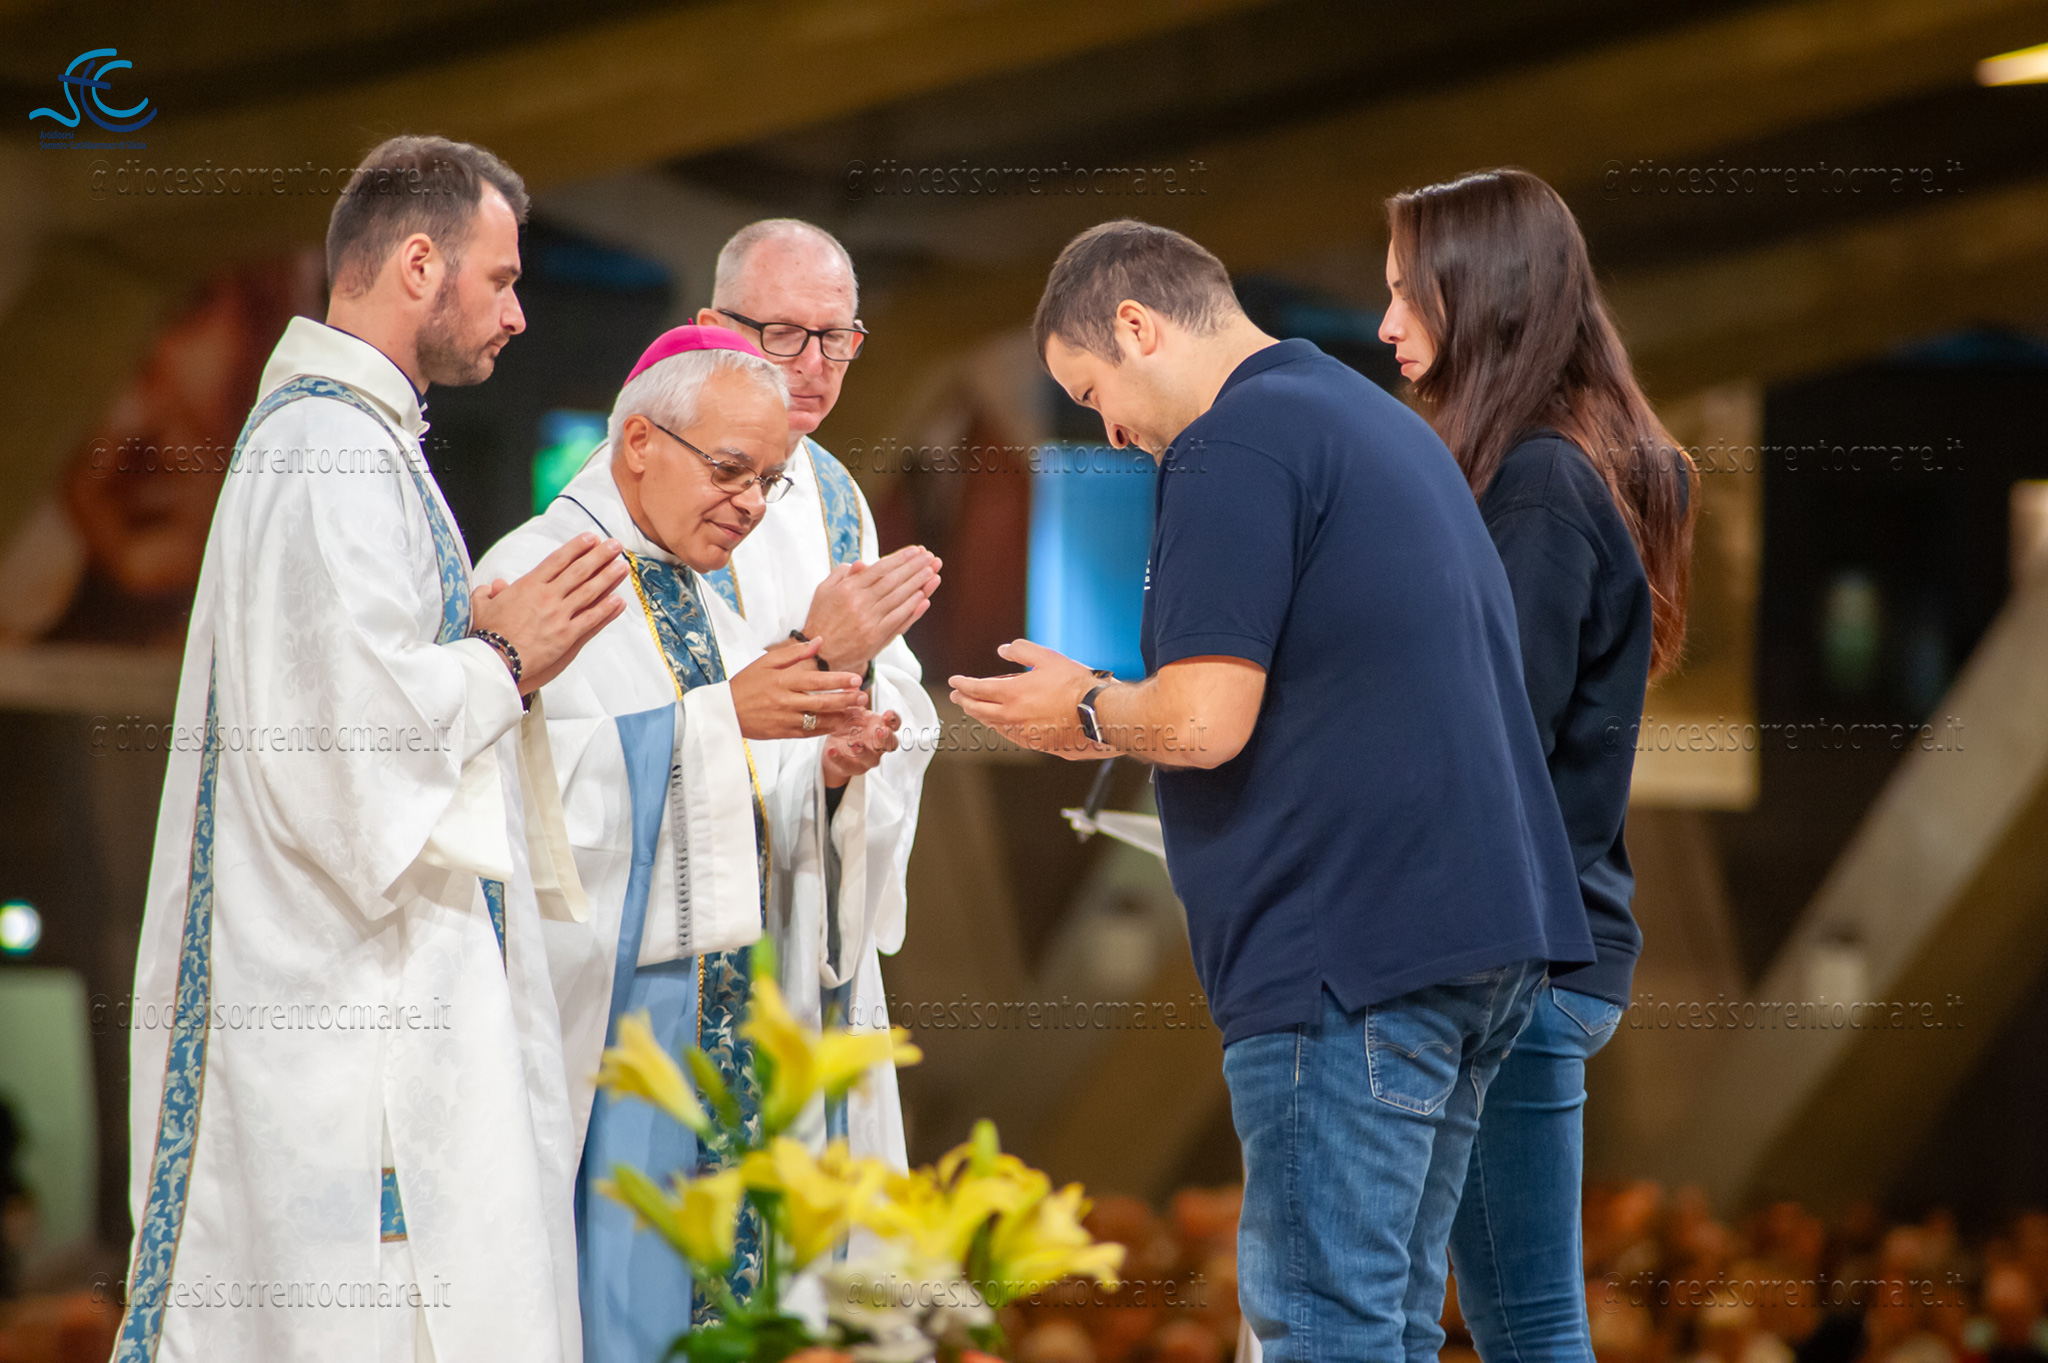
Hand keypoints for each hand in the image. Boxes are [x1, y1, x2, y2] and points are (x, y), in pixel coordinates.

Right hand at [470, 533, 627, 693]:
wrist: (493, 659)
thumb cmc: (485, 634)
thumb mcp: (481, 607)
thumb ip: (488, 593)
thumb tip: (493, 586)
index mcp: (528, 585)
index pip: (557, 560)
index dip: (576, 547)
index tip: (591, 538)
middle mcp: (547, 596)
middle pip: (579, 571)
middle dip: (599, 556)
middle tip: (615, 545)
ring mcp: (558, 615)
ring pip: (589, 592)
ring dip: (608, 577)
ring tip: (623, 566)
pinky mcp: (566, 636)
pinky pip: (591, 619)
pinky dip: (606, 609)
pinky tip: (619, 600)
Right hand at [729, 636, 867, 738]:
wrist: (726, 710)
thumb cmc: (747, 683)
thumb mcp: (767, 661)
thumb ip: (795, 653)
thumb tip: (819, 641)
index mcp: (783, 681)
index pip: (817, 681)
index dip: (839, 681)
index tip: (856, 679)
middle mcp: (786, 701)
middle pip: (822, 702)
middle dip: (846, 700)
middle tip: (863, 697)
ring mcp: (785, 719)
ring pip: (819, 720)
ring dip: (841, 716)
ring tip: (857, 712)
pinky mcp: (783, 733)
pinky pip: (809, 732)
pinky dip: (826, 729)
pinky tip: (839, 724)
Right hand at [801, 544, 940, 674]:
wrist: (818, 654)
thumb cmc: (821, 619)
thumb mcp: (823, 591)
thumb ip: (842, 574)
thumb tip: (862, 563)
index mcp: (847, 589)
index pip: (879, 569)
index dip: (900, 558)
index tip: (916, 550)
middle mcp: (859, 603)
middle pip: (893, 581)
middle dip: (914, 567)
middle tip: (930, 557)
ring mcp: (868, 621)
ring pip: (898, 599)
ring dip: (918, 584)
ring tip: (932, 572)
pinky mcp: (875, 638)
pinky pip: (898, 620)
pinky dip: (912, 609)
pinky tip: (924, 597)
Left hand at [822, 708, 900, 787]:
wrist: (834, 750)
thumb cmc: (848, 729)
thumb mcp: (850, 712)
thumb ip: (853, 700)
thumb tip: (852, 684)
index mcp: (880, 728)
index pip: (894, 724)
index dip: (894, 720)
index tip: (887, 714)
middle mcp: (878, 745)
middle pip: (891, 744)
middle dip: (886, 738)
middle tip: (880, 731)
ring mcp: (867, 759)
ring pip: (871, 758)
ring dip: (864, 751)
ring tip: (855, 745)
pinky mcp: (852, 768)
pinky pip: (848, 765)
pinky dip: (840, 758)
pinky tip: (832, 750)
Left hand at [948, 639, 1109, 758]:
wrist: (1096, 714)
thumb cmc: (1075, 684)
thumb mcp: (1047, 657)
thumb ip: (1021, 650)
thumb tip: (1003, 650)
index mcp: (1012, 694)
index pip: (977, 689)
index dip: (963, 684)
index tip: (954, 681)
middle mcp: (1012, 716)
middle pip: (978, 710)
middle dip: (964, 701)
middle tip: (957, 696)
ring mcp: (1022, 732)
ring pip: (992, 724)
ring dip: (979, 715)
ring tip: (974, 708)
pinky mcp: (1034, 744)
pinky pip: (1008, 735)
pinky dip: (998, 726)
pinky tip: (999, 723)